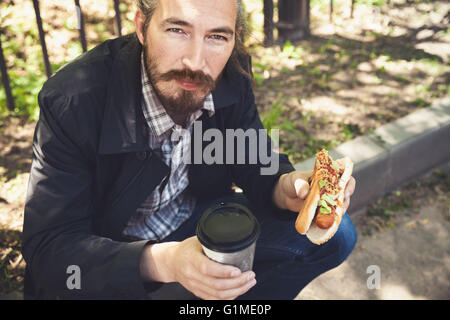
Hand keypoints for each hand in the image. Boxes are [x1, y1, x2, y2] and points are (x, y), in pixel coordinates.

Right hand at [140, 236, 256, 299]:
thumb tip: (234, 236)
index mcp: (190, 259)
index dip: (224, 272)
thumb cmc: (187, 248)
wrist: (171, 262)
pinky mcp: (198, 292)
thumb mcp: (197, 239)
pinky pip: (215, 299)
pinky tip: (239, 290)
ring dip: (237, 290)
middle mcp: (191, 275)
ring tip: (250, 282)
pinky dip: (229, 297)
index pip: (207, 268)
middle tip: (251, 275)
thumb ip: (213, 240)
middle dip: (237, 282)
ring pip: (218, 294)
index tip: (239, 271)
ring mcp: (194, 286)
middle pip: (216, 285)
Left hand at [272, 170, 356, 212]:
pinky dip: (333, 218)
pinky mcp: (323, 210)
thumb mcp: (295, 180)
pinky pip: (332, 214)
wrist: (285, 194)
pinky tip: (331, 221)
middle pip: (345, 192)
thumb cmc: (292, 182)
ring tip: (336, 215)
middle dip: (346, 199)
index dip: (348, 182)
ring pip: (341, 205)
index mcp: (327, 175)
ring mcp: (328, 199)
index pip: (344, 175)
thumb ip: (300, 184)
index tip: (344, 190)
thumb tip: (305, 193)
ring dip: (340, 210)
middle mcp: (331, 187)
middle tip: (340, 206)